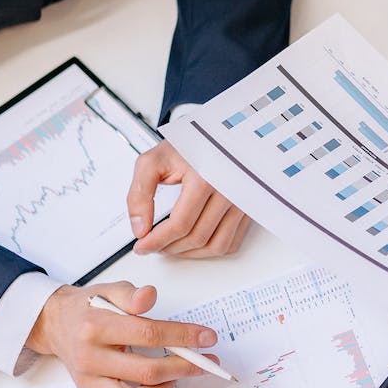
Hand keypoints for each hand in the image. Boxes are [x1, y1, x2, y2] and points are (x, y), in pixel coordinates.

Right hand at [25, 280, 218, 387]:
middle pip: (146, 372)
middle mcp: (91, 358)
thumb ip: (132, 295)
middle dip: (183, 368)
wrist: (56, 324)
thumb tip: (150, 295)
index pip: (148, 334)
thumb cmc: (88, 307)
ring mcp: (88, 381)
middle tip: (204, 363)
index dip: (183, 336)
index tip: (207, 338)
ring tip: (176, 377)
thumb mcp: (109, 290)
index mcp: (96, 327)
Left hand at [128, 142, 250, 256]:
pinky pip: (232, 242)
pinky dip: (210, 249)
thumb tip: (140, 228)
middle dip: (169, 248)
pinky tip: (193, 243)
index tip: (142, 246)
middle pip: (197, 238)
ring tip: (171, 246)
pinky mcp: (248, 207)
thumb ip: (139, 194)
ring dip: (189, 254)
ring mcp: (242, 201)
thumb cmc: (189, 144)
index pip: (180, 224)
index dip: (157, 241)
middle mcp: (228, 190)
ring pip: (216, 246)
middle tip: (153, 245)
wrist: (217, 133)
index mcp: (205, 178)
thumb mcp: (154, 161)